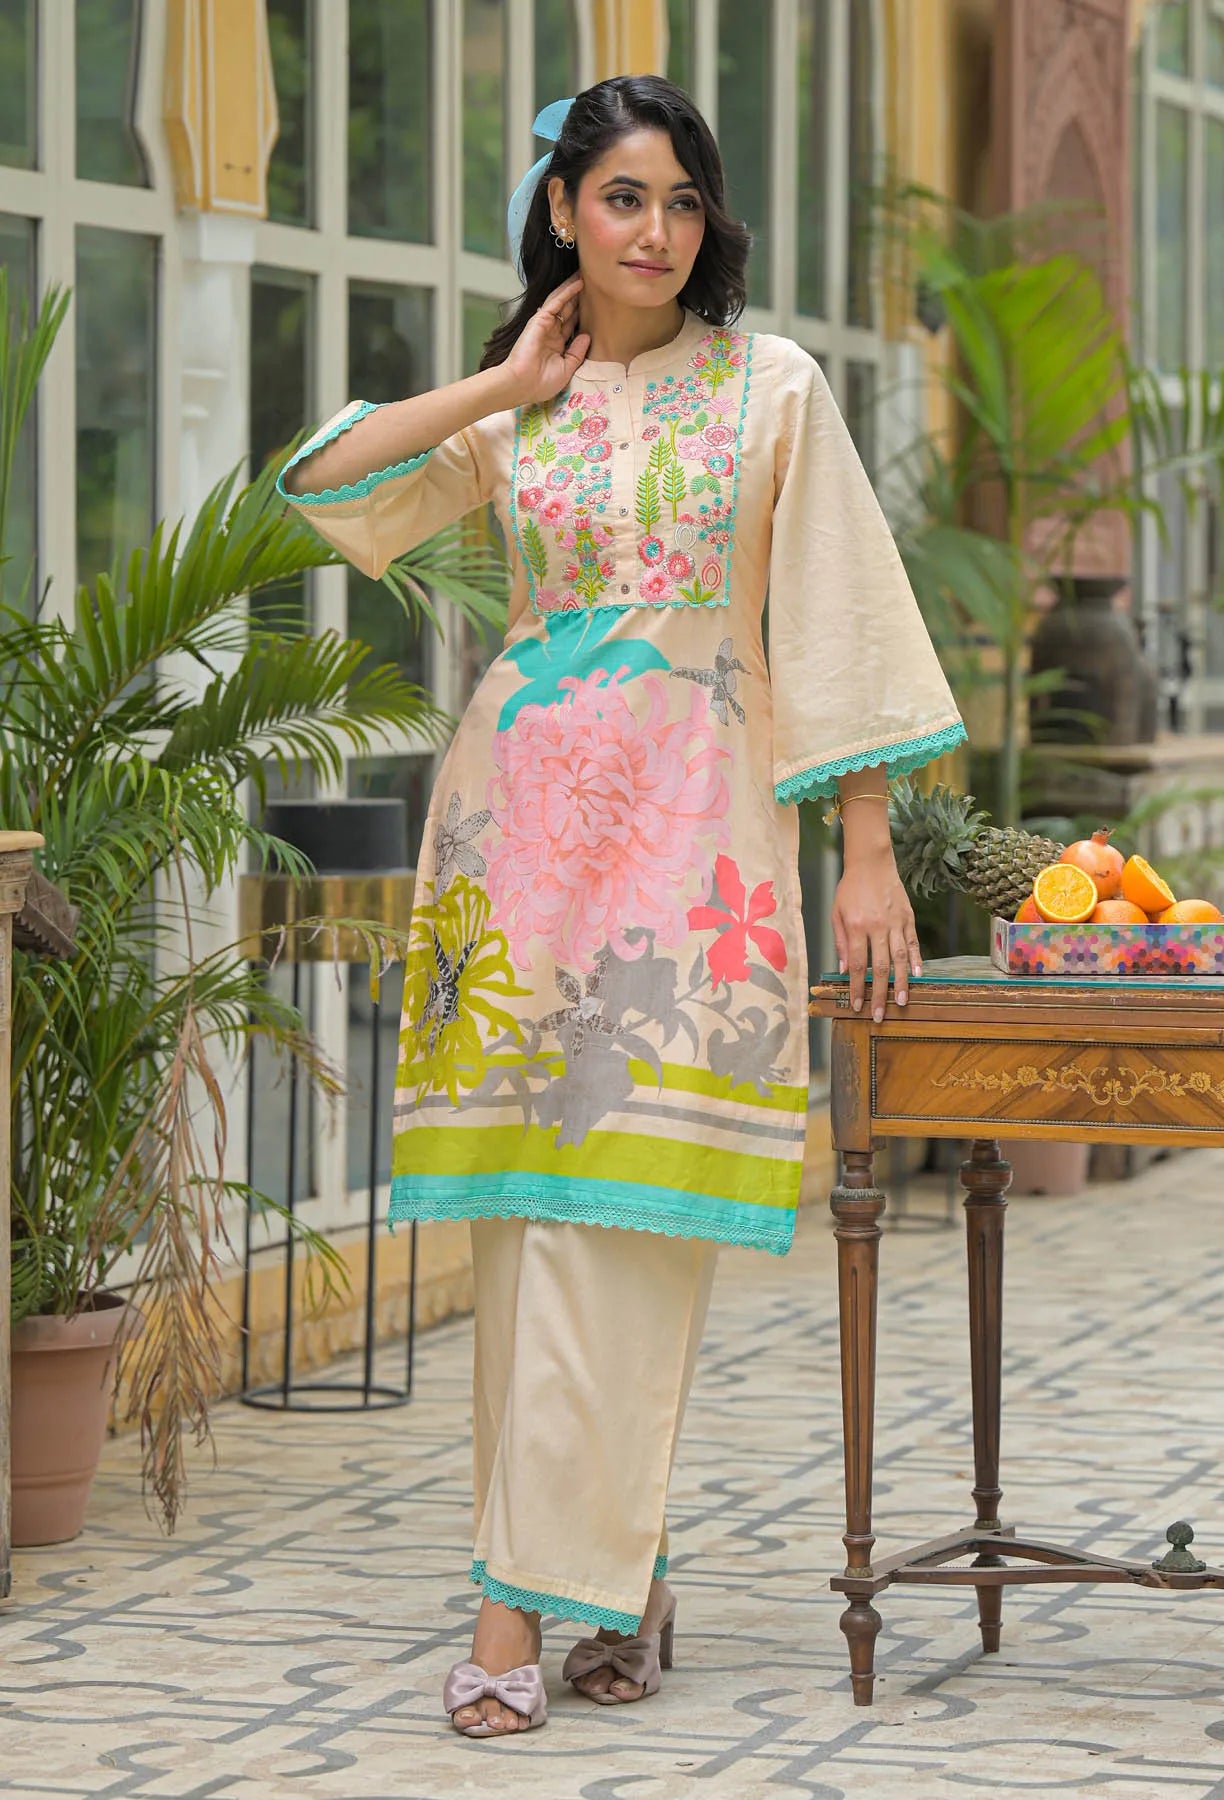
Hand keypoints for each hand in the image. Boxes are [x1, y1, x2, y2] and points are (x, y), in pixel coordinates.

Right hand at [503, 275, 590, 407]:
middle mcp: (551, 334)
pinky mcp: (539, 320)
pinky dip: (567, 292)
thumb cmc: (540, 384)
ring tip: (585, 276)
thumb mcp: (566, 369)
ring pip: (562, 302)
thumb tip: (587, 335)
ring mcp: (545, 326)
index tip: (595, 305)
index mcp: (556, 346)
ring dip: (572, 289)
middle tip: (592, 284)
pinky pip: (556, 303)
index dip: (582, 315)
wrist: (521, 385)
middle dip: (578, 298)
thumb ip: (577, 353)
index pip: (571, 326)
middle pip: (568, 311)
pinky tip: (578, 283)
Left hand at [831, 847, 921, 1021]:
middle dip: (880, 994)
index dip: (857, 988)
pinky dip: (916, 960)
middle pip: (880, 967)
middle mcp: (877, 926)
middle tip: (880, 1014)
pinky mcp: (908, 917)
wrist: (871, 862)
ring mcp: (895, 922)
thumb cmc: (850, 889)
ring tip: (902, 1001)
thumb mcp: (836, 913)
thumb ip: (840, 942)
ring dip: (901, 983)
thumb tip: (844, 969)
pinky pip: (913, 942)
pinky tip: (917, 976)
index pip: (858, 965)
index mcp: (856, 926)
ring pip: (900, 958)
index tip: (857, 1005)